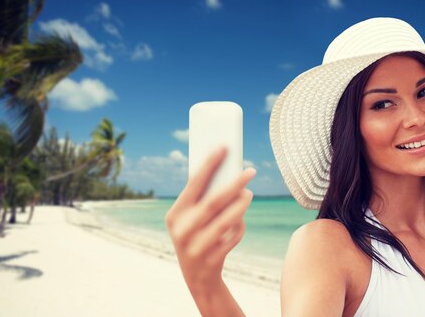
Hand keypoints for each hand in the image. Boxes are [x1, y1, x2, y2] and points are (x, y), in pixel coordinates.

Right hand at [165, 146, 255, 293]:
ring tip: (249, 193)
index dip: (209, 164)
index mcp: (174, 215)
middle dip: (234, 184)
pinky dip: (239, 226)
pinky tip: (240, 220)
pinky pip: (232, 237)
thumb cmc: (197, 237)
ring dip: (241, 204)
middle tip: (250, 170)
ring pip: (226, 220)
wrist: (197, 278)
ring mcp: (196, 248)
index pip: (193, 184)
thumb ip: (203, 200)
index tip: (224, 147)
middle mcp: (182, 231)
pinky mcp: (212, 260)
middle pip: (214, 202)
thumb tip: (227, 172)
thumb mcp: (191, 220)